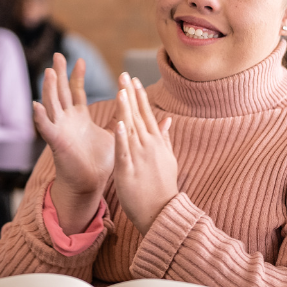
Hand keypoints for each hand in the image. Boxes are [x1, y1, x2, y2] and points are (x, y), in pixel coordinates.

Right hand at [35, 53, 113, 234]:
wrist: (91, 184)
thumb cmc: (101, 161)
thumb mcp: (114, 133)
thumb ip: (121, 117)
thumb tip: (134, 104)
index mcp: (79, 118)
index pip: (76, 92)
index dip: (76, 76)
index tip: (80, 60)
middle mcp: (66, 121)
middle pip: (60, 92)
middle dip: (59, 73)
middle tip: (58, 55)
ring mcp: (60, 130)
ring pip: (52, 105)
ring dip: (49, 89)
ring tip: (49, 72)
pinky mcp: (57, 143)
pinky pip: (46, 128)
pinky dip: (40, 117)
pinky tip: (36, 105)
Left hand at [113, 74, 176, 234]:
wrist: (162, 212)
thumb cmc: (163, 187)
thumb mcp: (168, 159)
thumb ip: (164, 138)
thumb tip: (167, 120)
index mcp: (156, 142)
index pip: (147, 113)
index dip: (140, 95)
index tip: (134, 79)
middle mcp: (149, 145)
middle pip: (138, 115)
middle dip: (131, 94)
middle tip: (124, 74)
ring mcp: (139, 157)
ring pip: (131, 128)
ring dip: (126, 109)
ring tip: (121, 90)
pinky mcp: (128, 170)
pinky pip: (124, 151)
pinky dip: (122, 137)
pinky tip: (119, 123)